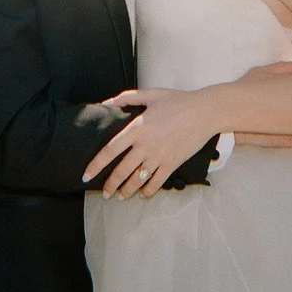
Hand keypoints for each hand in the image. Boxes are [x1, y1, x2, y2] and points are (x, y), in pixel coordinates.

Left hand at [83, 88, 215, 200]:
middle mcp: (145, 145)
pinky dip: (148, 190)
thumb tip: (106, 103)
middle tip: (105, 193)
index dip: (96, 165)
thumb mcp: (150, 94)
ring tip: (120, 196)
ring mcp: (159, 156)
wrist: (204, 112)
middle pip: (121, 170)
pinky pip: (156, 182)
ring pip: (137, 180)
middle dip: (110, 185)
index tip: (86, 175)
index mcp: (137, 128)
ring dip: (127, 191)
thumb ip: (126, 98)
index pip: (110, 150)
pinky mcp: (172, 163)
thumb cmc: (177, 100)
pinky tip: (143, 193)